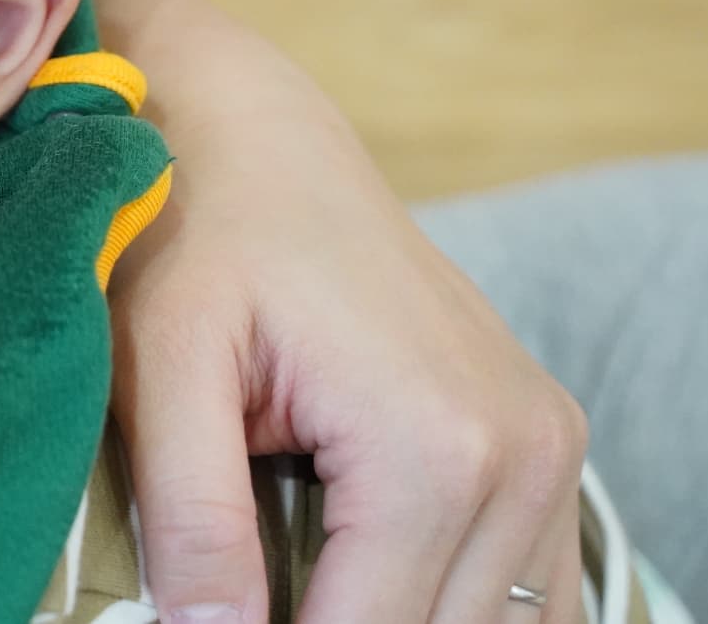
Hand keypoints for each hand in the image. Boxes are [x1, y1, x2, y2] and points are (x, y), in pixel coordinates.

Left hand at [94, 0, 587, 623]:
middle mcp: (522, 454)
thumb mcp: (159, 368)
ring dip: (391, 617)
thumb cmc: (189, 229)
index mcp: (436, 447)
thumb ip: (192, 517)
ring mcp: (547, 446)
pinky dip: (440, 599)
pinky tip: (348, 573)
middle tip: (230, 596)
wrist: (250, 132)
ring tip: (286, 574)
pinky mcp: (539, 440)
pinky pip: (523, 585)